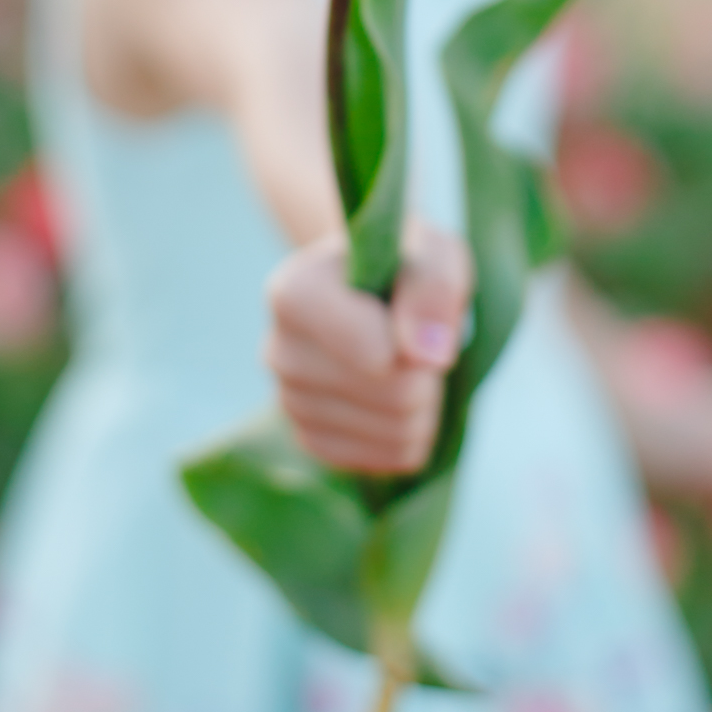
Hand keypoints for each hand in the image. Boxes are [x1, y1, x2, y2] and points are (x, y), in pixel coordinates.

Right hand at [264, 221, 473, 475]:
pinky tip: (395, 395)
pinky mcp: (312, 440)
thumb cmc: (405, 264)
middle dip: (428, 371)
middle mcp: (279, 350)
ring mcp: (290, 402)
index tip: (416, 313)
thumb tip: (427, 355)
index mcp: (295, 291)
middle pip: (394, 393)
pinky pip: (390, 459)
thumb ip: (432, 288)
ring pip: (397, 430)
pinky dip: (411, 432)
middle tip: (418, 338)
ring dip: (426, 402)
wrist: (376, 290)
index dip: (417, 342)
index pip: (374, 351)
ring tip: (406, 362)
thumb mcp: (432, 252)